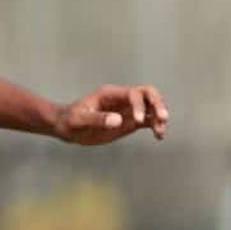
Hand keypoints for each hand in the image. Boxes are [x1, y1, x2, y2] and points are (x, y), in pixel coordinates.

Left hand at [55, 84, 169, 144]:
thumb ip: (97, 119)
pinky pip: (148, 120)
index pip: (133, 93)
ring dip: (159, 117)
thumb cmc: (70, 121)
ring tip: (160, 132)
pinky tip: (159, 136)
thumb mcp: (79, 120)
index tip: (138, 121)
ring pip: (151, 107)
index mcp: (111, 94)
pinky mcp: (129, 122)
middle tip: (163, 119)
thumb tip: (118, 120)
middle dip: (158, 104)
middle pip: (148, 93)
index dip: (139, 105)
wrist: (67, 128)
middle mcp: (123, 99)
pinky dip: (155, 126)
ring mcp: (127, 110)